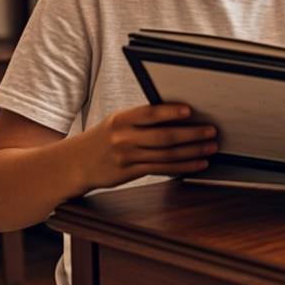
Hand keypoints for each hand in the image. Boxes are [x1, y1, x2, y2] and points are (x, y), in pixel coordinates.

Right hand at [76, 104, 216, 190]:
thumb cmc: (102, 138)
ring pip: (166, 155)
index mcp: (121, 120)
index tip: (191, 111)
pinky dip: (182, 167)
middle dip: (191, 134)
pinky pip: (161, 169)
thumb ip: (142, 119)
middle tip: (212, 131)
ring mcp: (125, 158)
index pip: (149, 113)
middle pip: (163, 136)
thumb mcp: (116, 122)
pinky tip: (197, 164)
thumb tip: (179, 114)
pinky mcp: (128, 174)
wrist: (73, 164)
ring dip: (192, 152)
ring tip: (211, 147)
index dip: (170, 112)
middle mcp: (123, 138)